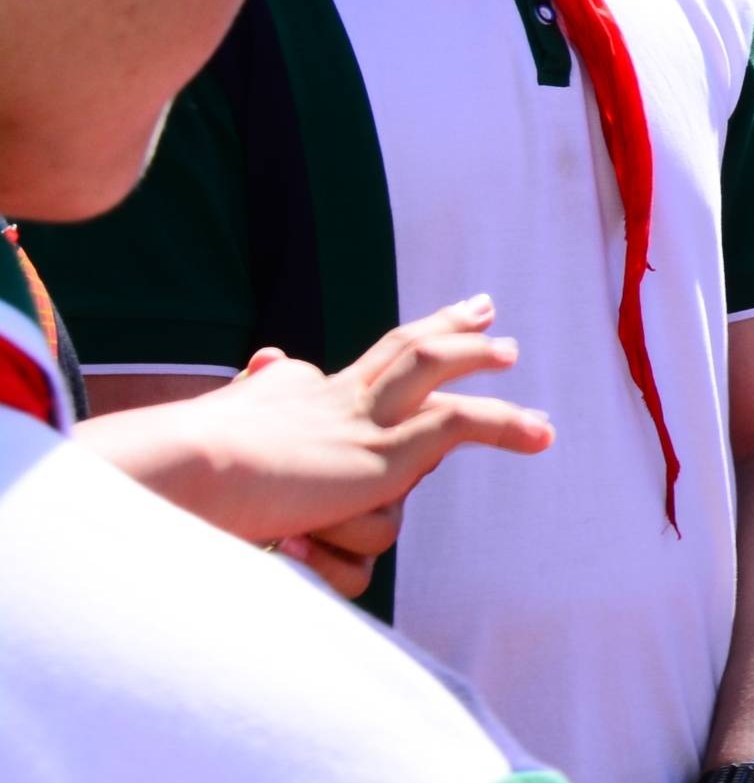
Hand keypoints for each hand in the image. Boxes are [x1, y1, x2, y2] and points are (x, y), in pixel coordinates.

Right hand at [111, 299, 551, 588]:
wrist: (181, 474)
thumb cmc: (186, 470)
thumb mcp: (227, 425)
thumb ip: (257, 394)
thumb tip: (269, 357)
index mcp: (302, 397)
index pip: (362, 361)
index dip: (399, 343)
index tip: (427, 328)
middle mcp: (335, 397)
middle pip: (402, 346)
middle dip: (445, 326)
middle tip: (482, 307)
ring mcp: (362, 422)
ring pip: (433, 369)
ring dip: (476, 359)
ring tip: (512, 353)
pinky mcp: (383, 454)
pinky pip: (460, 427)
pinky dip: (506, 425)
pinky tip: (543, 434)